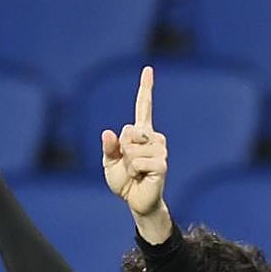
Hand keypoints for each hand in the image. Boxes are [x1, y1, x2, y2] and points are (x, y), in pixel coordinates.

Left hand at [102, 66, 168, 218]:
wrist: (135, 202)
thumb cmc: (124, 181)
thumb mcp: (110, 162)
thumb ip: (109, 147)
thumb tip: (108, 132)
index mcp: (141, 134)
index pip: (144, 107)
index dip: (146, 88)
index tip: (148, 69)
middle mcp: (153, 137)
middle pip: (128, 131)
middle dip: (121, 149)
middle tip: (128, 165)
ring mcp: (160, 150)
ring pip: (131, 148)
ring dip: (127, 163)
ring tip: (135, 172)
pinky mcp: (162, 163)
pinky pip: (137, 161)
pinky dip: (132, 171)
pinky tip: (141, 177)